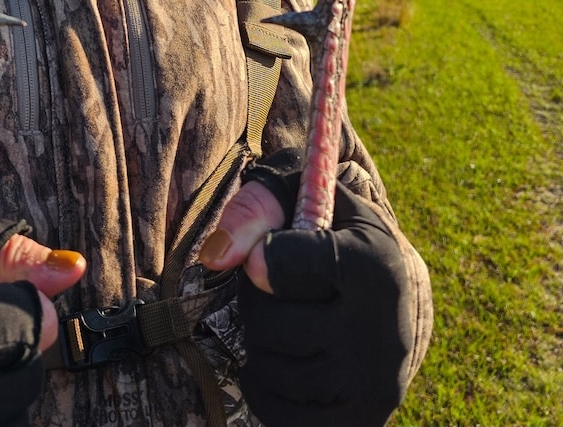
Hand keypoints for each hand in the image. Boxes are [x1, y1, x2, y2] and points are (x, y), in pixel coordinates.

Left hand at [208, 168, 412, 426]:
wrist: (389, 293)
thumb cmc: (332, 234)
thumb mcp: (305, 200)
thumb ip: (258, 209)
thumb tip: (215, 257)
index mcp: (372, 264)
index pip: (291, 263)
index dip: (261, 257)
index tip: (259, 258)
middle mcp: (382, 329)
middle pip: (273, 323)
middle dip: (254, 301)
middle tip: (266, 289)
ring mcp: (373, 383)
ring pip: (274, 369)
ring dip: (259, 342)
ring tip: (278, 320)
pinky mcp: (360, 419)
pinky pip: (281, 412)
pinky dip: (263, 385)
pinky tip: (277, 357)